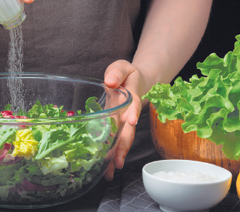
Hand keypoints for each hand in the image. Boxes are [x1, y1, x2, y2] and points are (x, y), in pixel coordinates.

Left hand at [103, 60, 145, 180]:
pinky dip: (110, 155)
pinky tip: (106, 169)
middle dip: (123, 146)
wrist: (133, 81)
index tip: (131, 121)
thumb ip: (117, 71)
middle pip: (128, 130)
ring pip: (121, 140)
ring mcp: (121, 121)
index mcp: (130, 97)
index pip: (132, 105)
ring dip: (117, 156)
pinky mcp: (114, 126)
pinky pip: (114, 141)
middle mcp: (127, 113)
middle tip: (119, 162)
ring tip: (111, 172)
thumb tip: (109, 81)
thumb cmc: (126, 74)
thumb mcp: (122, 66)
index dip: (132, 112)